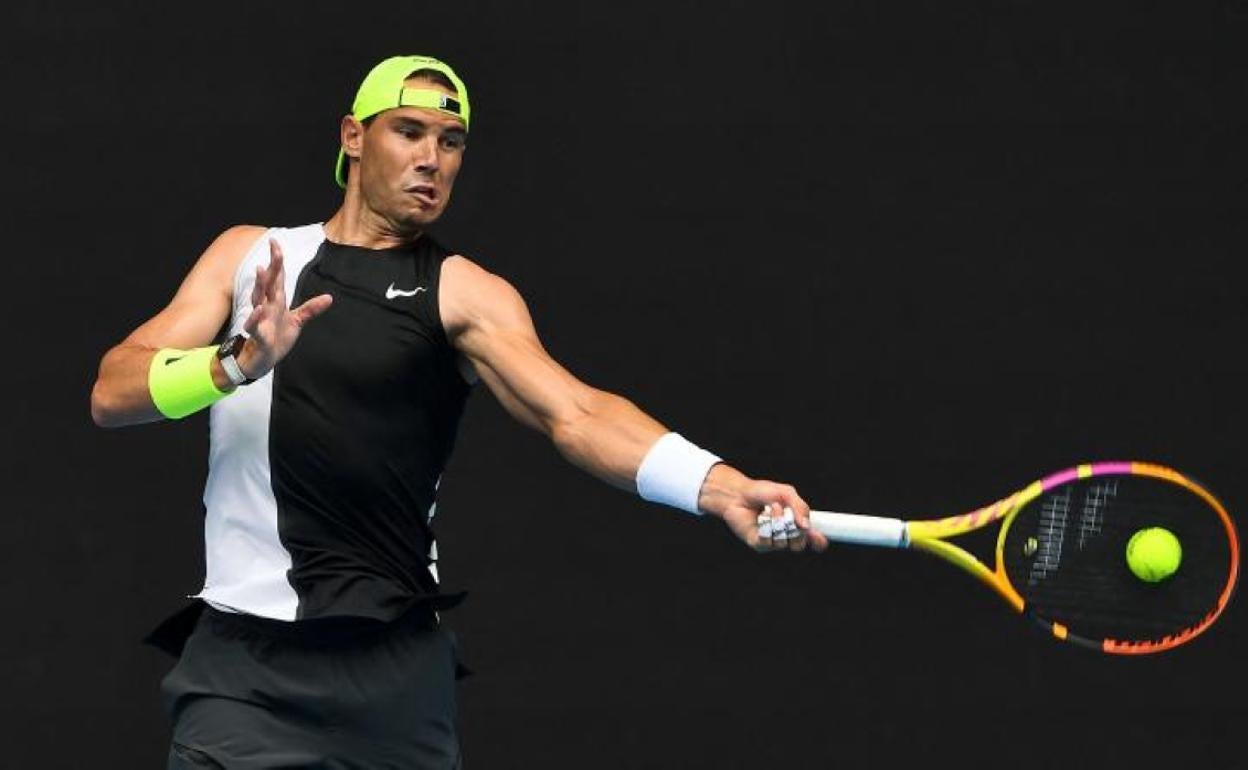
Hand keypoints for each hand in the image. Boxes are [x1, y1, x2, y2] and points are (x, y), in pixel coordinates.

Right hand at [238, 238, 332, 378]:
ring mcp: (260, 320)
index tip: (275, 242)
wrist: (262, 360)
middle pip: (268, 284)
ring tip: (261, 270)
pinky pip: (255, 326)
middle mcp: (266, 307)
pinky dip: (256, 318)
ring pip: (258, 299)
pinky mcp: (258, 336)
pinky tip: (260, 309)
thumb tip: (330, 297)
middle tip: (274, 249)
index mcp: (276, 302)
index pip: (277, 278)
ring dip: (260, 286)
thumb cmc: (276, 337)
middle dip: (272, 267)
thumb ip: (311, 309)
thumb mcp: (297, 322)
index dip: (277, 261)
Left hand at [703, 467, 827, 552]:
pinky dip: (766, 528)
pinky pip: (767, 543)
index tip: (818, 537)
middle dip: (795, 530)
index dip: (818, 541)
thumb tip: (807, 525)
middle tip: (787, 514)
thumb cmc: (762, 492)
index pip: (812, 539)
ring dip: (777, 524)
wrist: (738, 493)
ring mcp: (772, 541)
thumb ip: (800, 507)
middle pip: (799, 545)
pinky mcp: (758, 543)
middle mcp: (785, 535)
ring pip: (783, 544)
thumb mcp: (786, 493)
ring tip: (769, 509)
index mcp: (795, 524)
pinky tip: (761, 517)